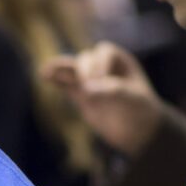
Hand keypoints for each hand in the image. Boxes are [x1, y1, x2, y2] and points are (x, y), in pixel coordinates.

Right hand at [41, 42, 161, 155]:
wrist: (140, 133)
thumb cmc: (141, 112)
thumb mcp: (131, 98)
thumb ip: (111, 90)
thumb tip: (85, 90)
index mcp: (121, 62)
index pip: (104, 52)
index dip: (99, 64)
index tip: (100, 82)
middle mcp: (105, 68)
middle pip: (86, 59)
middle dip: (83, 70)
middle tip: (87, 88)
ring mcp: (91, 82)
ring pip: (73, 71)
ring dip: (59, 69)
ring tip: (45, 71)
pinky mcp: (81, 96)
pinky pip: (66, 85)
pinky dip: (56, 81)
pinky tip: (43, 75)